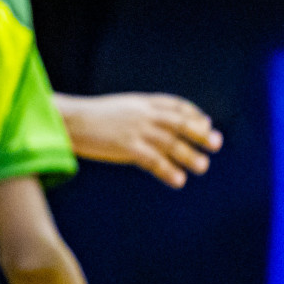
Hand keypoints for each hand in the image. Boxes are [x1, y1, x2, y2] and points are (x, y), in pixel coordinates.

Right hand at [60, 93, 221, 187]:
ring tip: (203, 166)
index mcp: (143, 102)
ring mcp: (137, 130)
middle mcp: (144, 114)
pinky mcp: (127, 147)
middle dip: (200, 133)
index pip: (177, 105)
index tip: (207, 124)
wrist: (67, 121)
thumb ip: (141, 114)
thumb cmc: (92, 118)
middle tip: (216, 144)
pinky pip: (153, 160)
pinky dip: (168, 170)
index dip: (194, 114)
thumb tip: (158, 125)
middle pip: (180, 122)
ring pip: (171, 143)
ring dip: (189, 155)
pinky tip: (179, 180)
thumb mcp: (122, 109)